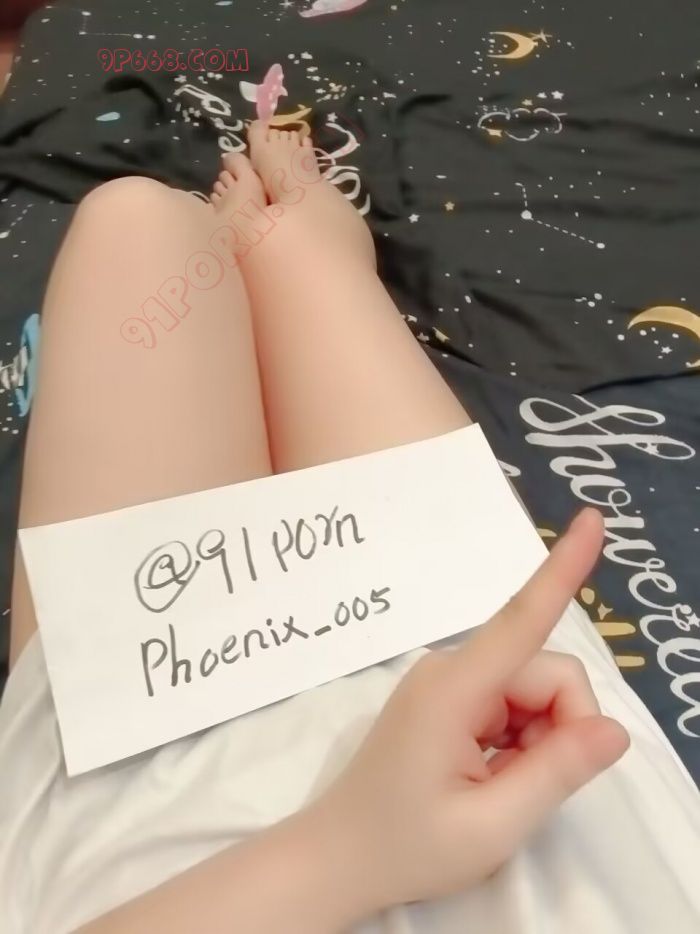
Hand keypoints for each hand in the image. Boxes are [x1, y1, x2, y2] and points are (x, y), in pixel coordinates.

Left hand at [313, 507, 629, 918]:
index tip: (590, 521)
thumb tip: (615, 729)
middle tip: (522, 787)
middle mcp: (451, 666)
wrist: (339, 856)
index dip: (562, 570)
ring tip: (496, 785)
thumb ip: (557, 772)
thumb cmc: (408, 845)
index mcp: (454, 689)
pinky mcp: (450, 692)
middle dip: (559, 729)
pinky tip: (487, 771)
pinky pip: (513, 701)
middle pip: (546, 674)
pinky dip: (520, 739)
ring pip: (535, 690)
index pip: (522, 620)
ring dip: (538, 740)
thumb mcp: (492, 825)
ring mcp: (448, 677)